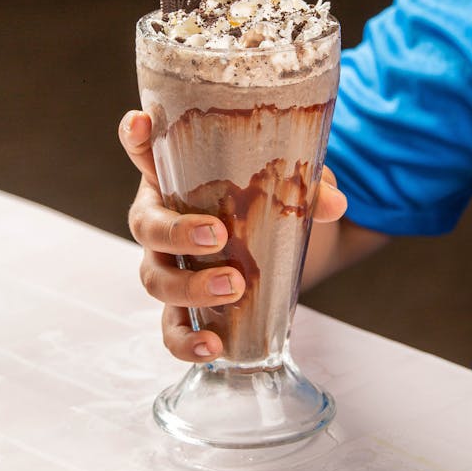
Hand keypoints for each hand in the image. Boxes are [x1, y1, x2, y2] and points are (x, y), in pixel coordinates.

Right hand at [119, 110, 346, 362]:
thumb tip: (334, 203)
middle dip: (177, 232)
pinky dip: (185, 342)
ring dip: (190, 287)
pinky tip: (213, 348)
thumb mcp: (286, 186)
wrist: (275, 248)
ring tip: (235, 288)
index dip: (137, 138)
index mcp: (178, 179)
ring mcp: (167, 265)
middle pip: (145, 224)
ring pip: (154, 278)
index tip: (142, 121)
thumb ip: (306, 186)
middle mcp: (163, 218)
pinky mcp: (181, 306)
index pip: (146, 151)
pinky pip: (170, 328)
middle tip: (219, 236)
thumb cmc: (265, 202)